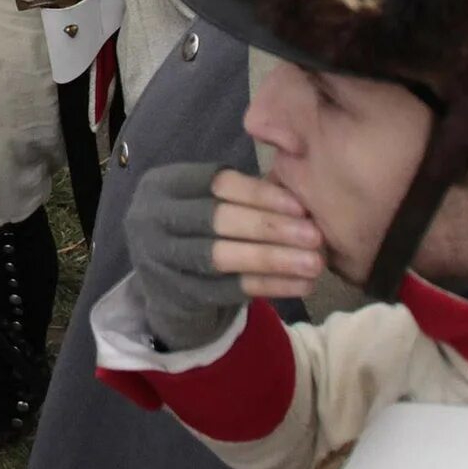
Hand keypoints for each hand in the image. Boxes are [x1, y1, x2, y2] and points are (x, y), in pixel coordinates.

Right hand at [122, 161, 323, 350]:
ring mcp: (160, 258)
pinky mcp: (177, 292)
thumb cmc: (199, 227)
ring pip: (223, 257)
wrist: (166, 279)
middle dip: (271, 228)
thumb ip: (242, 189)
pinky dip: (269, 286)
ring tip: (314, 263)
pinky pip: (229, 289)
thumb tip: (298, 175)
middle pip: (218, 220)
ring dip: (274, 260)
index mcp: (164, 185)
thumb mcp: (207, 198)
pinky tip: (300, 285)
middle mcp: (152, 218)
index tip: (302, 206)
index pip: (218, 183)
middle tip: (315, 236)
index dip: (261, 194)